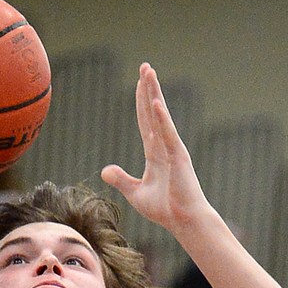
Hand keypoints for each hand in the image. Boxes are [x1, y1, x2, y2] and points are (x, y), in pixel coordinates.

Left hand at [101, 63, 209, 234]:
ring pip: (160, 115)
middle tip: (145, 66)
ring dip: (154, 93)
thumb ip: (121, 180)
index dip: (141, 101)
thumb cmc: (165, 209)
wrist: (183, 221)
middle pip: (152, 111)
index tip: (138, 82)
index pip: (145, 121)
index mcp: (155, 152)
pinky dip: (161, 119)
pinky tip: (155, 103)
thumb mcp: (135, 193)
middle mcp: (164, 145)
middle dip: (148, 88)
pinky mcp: (178, 157)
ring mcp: (172, 149)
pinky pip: (167, 134)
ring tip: (149, 72)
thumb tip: (104, 170)